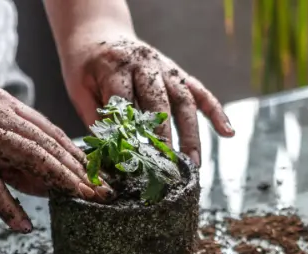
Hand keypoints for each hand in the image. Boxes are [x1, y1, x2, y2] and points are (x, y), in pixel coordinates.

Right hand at [0, 87, 110, 232]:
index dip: (78, 156)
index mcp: (0, 104)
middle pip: (46, 143)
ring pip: (26, 156)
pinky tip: (23, 223)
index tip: (101, 177)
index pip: (50, 131)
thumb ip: (12, 160)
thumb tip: (51, 184)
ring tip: (81, 200)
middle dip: (79, 170)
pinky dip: (8, 205)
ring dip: (58, 180)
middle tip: (104, 192)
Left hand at [59, 35, 235, 165]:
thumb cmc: (86, 66)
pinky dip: (216, 112)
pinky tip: (228, 133)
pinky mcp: (177, 72)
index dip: (128, 132)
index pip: (125, 103)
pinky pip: (200, 91)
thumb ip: (95, 119)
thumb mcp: (80, 89)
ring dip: (191, 133)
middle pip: (158, 102)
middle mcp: (144, 64)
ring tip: (193, 163)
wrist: (98, 32)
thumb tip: (111, 155)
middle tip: (166, 167)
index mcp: (115, 66)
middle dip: (164, 136)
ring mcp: (165, 67)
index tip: (132, 160)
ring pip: (183, 100)